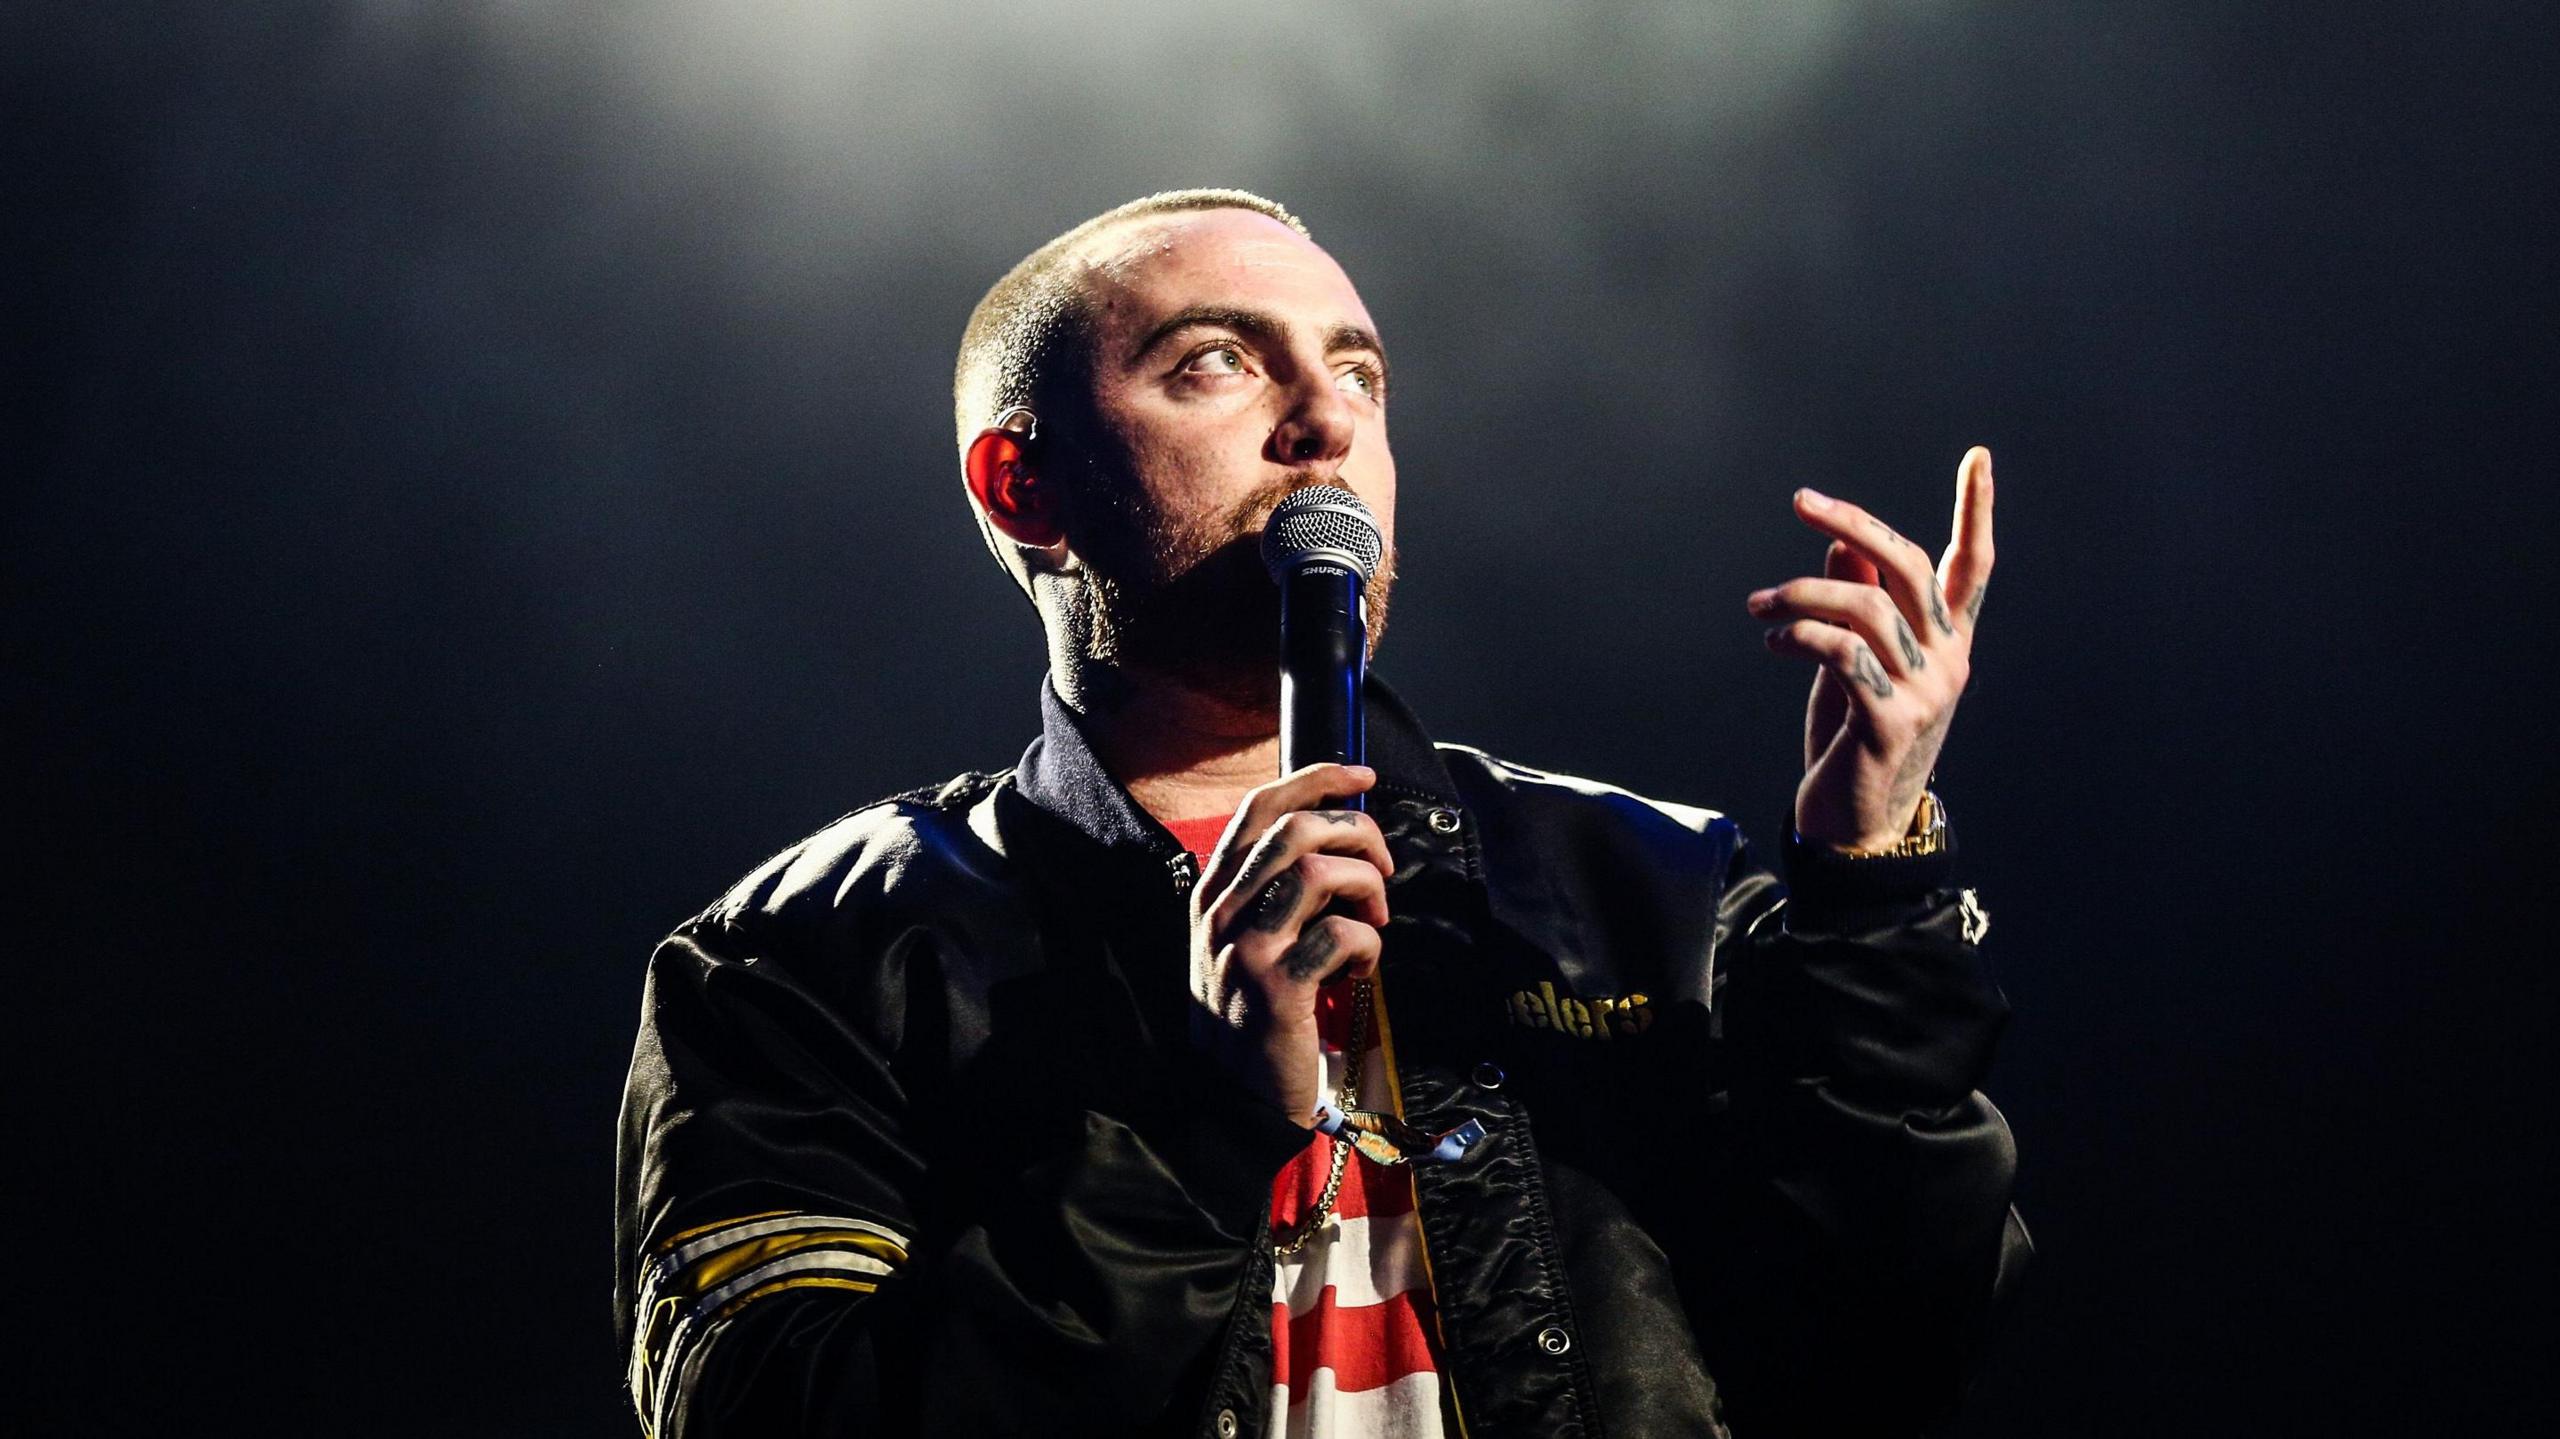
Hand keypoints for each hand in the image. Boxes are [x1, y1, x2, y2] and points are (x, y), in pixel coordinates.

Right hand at [1189, 763, 1395, 1126]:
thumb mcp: (1243, 941)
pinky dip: (1369, 946)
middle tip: (1382, 867)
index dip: (1317, 779)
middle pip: (1298, 828)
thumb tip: (1338, 839)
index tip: (1362, 775)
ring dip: (1368, 888)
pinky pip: (1343, 934)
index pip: (1261, 809)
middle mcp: (1222, 911)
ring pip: (1322, 871)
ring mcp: (1246, 948)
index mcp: (1213, 892)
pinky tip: (1362, 972)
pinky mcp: (1278, 987)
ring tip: (1374, 922)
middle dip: (1358, 833)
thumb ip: (1275, 890)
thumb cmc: (1252, 1014)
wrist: (1231, 1098)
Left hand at [1746, 447, 1996, 850]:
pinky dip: (1800, 637)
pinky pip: (1843, 655)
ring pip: (1866, 608)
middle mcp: (1949, 660)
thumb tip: (1842, 545)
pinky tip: (1773, 642)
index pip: (1973, 565)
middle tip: (1802, 501)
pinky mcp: (1890, 723)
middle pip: (1909, 567)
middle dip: (1854, 523)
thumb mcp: (1854, 661)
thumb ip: (1857, 602)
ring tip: (1758, 606)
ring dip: (1800, 595)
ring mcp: (1925, 693)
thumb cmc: (1853, 735)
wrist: (1855, 823)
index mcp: (1947, 640)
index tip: (1979, 456)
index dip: (1976, 510)